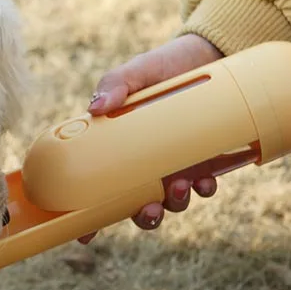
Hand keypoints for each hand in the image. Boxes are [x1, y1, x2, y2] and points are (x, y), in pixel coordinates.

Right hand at [79, 34, 223, 241]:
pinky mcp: (203, 159)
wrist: (206, 55)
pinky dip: (203, 188)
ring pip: (170, 201)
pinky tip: (206, 180)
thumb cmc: (160, 66)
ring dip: (175, 203)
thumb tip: (96, 107)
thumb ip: (114, 85)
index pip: (96, 189)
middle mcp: (143, 163)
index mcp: (117, 149)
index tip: (84, 234)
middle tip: (148, 209)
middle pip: (135, 204)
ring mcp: (173, 164)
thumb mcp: (135, 72)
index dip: (89, 216)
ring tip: (181, 186)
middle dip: (143, 216)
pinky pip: (202, 185)